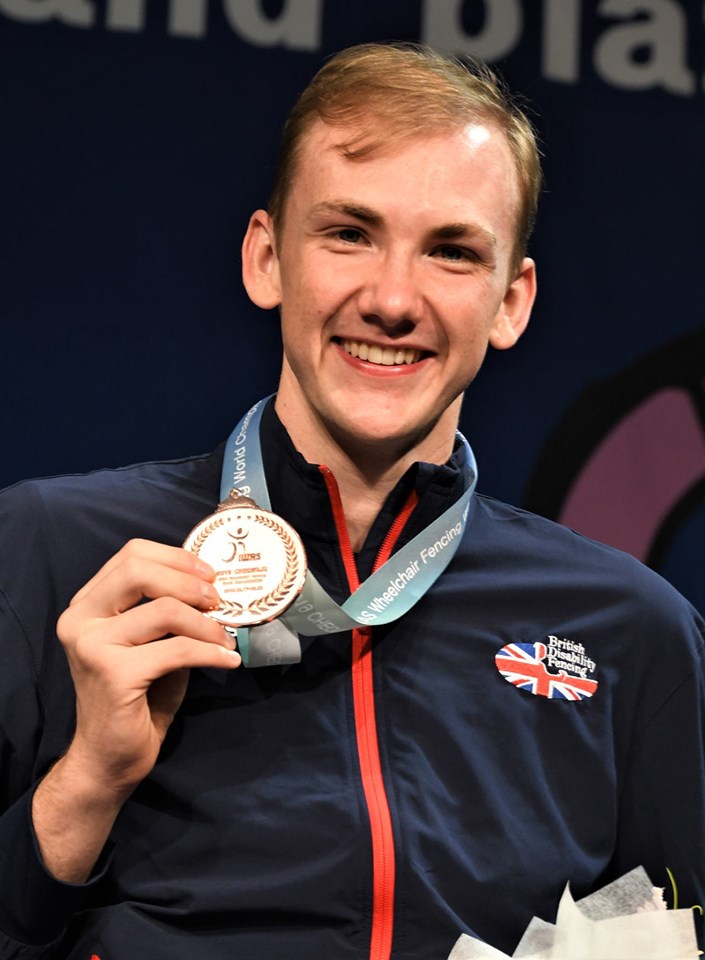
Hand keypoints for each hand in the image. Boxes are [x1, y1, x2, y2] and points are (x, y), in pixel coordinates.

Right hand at [57, 537, 240, 792]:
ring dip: (206, 624)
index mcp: (87, 604)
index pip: (131, 555)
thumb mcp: (151, 642)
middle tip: (218, 601)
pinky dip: (210, 653)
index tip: (209, 575)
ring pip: (165, 610)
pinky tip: (228, 661)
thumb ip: (166, 609)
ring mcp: (92, 645)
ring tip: (226, 639)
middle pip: (139, 570)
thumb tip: (212, 585)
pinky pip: (177, 650)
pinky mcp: (112, 674)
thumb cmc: (136, 698)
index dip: (176, 558)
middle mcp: (80, 619)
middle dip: (188, 581)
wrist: (109, 757)